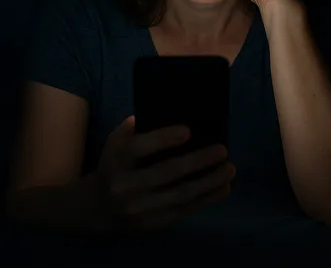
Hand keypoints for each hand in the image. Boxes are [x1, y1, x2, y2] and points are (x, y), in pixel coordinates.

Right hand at [93, 116, 235, 231]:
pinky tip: (224, 187)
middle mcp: (125, 186)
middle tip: (222, 150)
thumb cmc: (116, 165)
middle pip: (166, 172)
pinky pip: (184, 210)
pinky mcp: (152, 224)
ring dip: (209, 181)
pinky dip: (207, 198)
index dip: (162, 139)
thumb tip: (171, 112)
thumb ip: (137, 127)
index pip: (138, 148)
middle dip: (197, 161)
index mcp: (116, 160)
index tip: (188, 131)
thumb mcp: (117, 143)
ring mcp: (139, 208)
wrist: (96, 208)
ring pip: (180, 194)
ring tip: (229, 168)